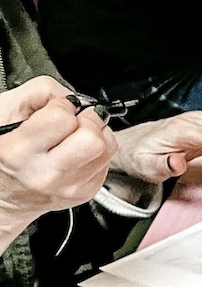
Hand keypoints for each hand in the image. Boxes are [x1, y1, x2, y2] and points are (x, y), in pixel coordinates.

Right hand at [0, 77, 114, 232]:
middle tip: (77, 118)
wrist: (5, 190)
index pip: (63, 119)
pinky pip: (107, 163)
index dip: (63, 105)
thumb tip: (72, 97)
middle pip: (93, 141)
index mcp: (20, 152)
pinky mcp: (85, 193)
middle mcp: (46, 173)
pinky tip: (77, 150)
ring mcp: (69, 187)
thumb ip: (40, 93)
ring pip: (106, 150)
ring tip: (77, 133)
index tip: (58, 107)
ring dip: (96, 134)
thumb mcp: (6, 110)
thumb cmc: (3, 147)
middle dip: (88, 120)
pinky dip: (97, 151)